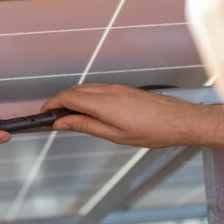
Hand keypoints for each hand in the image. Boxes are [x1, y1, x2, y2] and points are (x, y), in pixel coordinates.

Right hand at [41, 83, 223, 148]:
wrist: (180, 120)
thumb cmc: (154, 130)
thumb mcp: (115, 135)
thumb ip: (86, 126)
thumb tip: (63, 123)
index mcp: (104, 103)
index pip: (67, 98)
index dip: (52, 105)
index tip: (44, 115)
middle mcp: (108, 91)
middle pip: (73, 90)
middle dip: (59, 102)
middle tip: (53, 118)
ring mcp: (116, 88)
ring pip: (85, 88)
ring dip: (72, 99)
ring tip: (70, 118)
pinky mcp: (123, 89)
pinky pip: (97, 89)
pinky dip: (86, 97)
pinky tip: (89, 111)